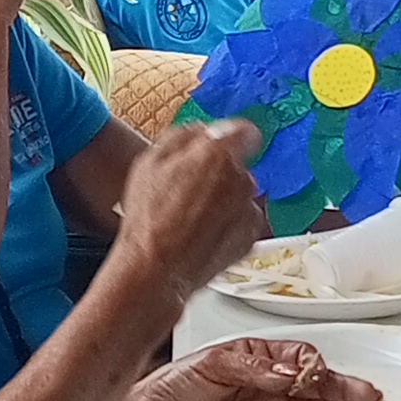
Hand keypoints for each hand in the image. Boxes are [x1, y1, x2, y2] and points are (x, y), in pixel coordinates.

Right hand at [109, 115, 264, 307]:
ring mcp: (248, 210)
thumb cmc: (149, 220)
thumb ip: (183, 137)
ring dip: (224, 201)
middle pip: (238, 167)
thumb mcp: (149, 162)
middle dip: (220, 174)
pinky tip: (202, 234)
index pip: (246, 131)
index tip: (226, 143)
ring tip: (191, 218)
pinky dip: (229, 225)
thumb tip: (201, 131)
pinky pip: (243, 221)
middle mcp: (241, 179)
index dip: (233, 137)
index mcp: (217, 154)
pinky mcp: (251, 237)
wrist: (156, 268)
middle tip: (190, 190)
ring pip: (240, 196)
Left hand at [117, 333, 395, 400]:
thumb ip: (251, 367)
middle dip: (348, 392)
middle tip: (374, 399)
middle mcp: (267, 385)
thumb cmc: (169, 388)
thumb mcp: (210, 365)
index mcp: (258, 358)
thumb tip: (287, 373)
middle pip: (317, 388)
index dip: (316, 369)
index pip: (300, 359)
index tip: (321, 377)